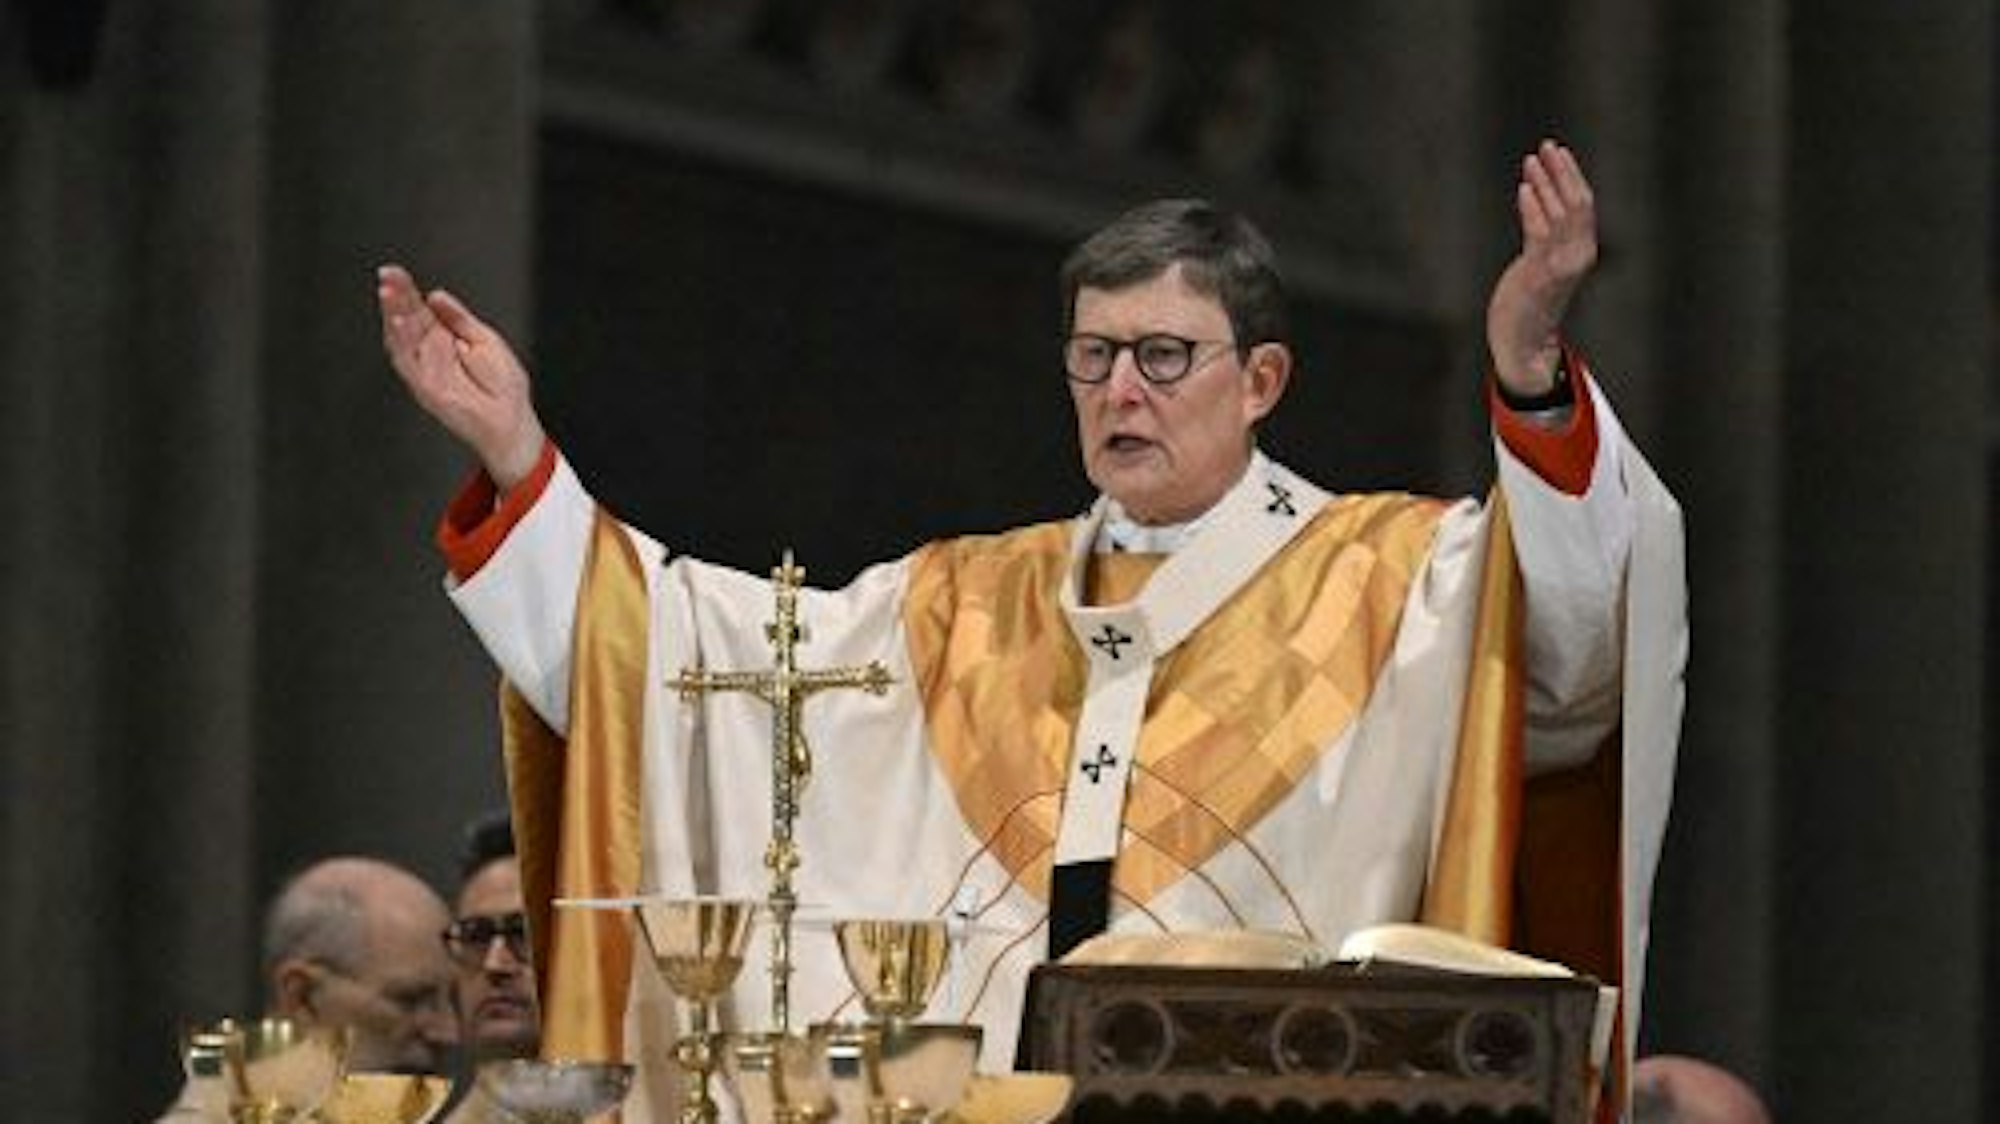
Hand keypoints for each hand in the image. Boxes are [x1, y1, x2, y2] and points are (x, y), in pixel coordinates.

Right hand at [378, 264, 546, 488]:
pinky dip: (401, 342)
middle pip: (407, 319)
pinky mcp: (424, 386)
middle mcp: (430, 352)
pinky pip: (408, 362)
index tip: (395, 271)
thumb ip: (458, 317)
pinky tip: (397, 322)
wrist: (510, 419)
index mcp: (444, 338)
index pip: (419, 309)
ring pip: (401, 338)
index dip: (407, 290)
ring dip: (392, 315)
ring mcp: (425, 369)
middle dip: (397, 297)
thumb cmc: (502, 385)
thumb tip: (435, 295)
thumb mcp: (484, 338)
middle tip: (388, 274)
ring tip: (387, 292)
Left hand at [1486, 140, 1597, 395]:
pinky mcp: (1540, 275)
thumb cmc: (1531, 301)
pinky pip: (1540, 234)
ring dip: (1546, 184)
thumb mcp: (1543, 261)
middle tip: (1547, 146)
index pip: (1584, 203)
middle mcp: (1578, 256)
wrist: (1525, 344)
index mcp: (1583, 251)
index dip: (1571, 175)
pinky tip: (1524, 188)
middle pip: (1577, 203)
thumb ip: (1545, 233)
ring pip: (1561, 214)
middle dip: (1562, 172)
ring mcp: (1561, 265)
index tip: (1557, 151)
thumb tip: (1538, 196)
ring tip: (1532, 160)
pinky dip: (1533, 209)